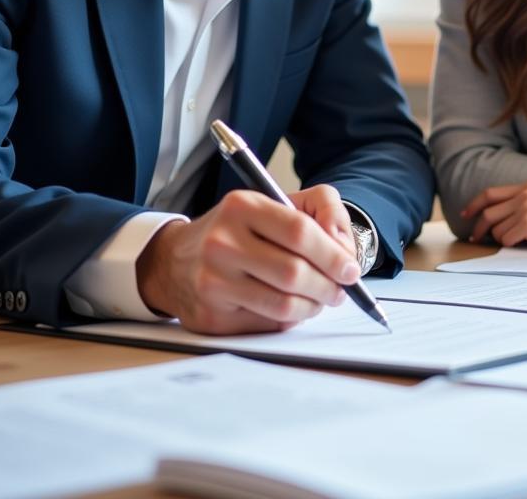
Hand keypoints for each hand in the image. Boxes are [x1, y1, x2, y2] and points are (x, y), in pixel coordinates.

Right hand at [136, 185, 361, 334]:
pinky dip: (289, 318)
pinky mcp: (210, 316)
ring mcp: (212, 282)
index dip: (332, 254)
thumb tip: (344, 248)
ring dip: (313, 306)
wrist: (175, 260)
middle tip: (340, 290)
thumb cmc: (238, 230)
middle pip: (293, 273)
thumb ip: (321, 208)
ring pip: (283, 304)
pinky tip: (291, 307)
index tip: (350, 269)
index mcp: (241, 207)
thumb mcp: (275, 201)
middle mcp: (222, 242)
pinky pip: (266, 323)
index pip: (299, 232)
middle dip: (328, 286)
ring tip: (320, 299)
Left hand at [462, 180, 526, 248]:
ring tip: (515, 242)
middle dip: (479, 227)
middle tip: (476, 238)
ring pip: (497, 229)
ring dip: (501, 239)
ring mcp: (526, 208)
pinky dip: (510, 245)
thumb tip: (500, 218)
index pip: (490, 193)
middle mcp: (524, 194)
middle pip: (488, 212)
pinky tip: (522, 244)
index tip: (466, 214)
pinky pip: (507, 239)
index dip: (474, 204)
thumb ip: (524, 202)